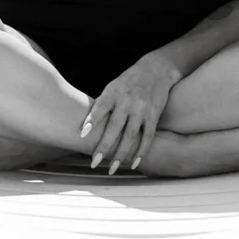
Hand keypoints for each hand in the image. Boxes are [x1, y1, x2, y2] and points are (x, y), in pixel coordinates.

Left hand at [79, 51, 178, 172]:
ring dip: (121, 154)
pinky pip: (147, 136)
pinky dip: (141, 151)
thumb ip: (102, 105)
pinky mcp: (154, 115)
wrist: (156, 69)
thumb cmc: (128, 81)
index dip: (91, 120)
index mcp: (113, 92)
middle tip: (94, 163)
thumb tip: (86, 126)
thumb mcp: (112, 87)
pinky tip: (134, 163)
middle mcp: (127, 100)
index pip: (101, 107)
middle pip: (115, 127)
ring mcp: (141, 108)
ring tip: (112, 169)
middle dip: (104, 146)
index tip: (82, 134)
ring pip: (130, 135)